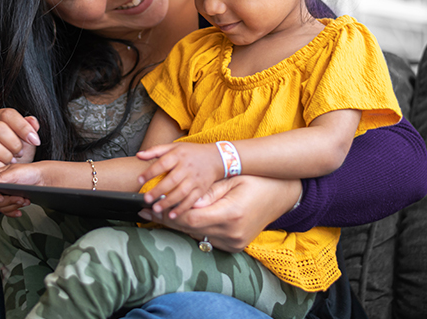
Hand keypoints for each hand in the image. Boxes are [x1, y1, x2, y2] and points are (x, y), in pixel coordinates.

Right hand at [0, 108, 39, 212]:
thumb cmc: (11, 155)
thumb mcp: (23, 141)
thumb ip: (28, 129)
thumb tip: (32, 121)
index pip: (7, 114)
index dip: (23, 127)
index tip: (35, 140)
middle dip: (14, 143)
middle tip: (20, 153)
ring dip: (5, 154)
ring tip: (12, 161)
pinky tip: (3, 168)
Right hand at [0, 161, 49, 216]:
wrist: (42, 179)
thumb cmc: (29, 172)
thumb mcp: (15, 173)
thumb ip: (0, 178)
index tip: (1, 198)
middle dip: (9, 201)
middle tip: (20, 198)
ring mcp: (5, 195)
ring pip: (2, 208)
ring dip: (14, 206)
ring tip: (24, 200)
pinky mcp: (11, 202)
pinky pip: (7, 212)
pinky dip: (14, 212)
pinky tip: (20, 211)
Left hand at [136, 142, 221, 217]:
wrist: (215, 158)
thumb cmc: (191, 152)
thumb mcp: (173, 146)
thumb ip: (155, 150)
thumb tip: (139, 155)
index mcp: (178, 155)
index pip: (162, 163)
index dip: (150, 172)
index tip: (139, 179)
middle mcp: (186, 168)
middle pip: (171, 180)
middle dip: (158, 191)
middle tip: (147, 199)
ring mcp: (194, 179)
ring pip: (181, 192)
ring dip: (168, 202)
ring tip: (156, 209)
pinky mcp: (201, 189)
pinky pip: (191, 200)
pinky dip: (181, 209)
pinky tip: (172, 215)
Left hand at [139, 175, 301, 252]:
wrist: (282, 197)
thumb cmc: (257, 183)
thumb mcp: (232, 181)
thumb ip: (208, 192)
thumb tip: (185, 200)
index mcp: (231, 215)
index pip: (190, 219)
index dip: (167, 214)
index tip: (150, 206)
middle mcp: (232, 234)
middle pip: (189, 230)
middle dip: (165, 219)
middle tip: (143, 211)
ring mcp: (234, 243)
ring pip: (195, 236)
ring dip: (175, 225)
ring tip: (152, 214)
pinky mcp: (234, 246)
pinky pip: (205, 238)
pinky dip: (190, 229)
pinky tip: (174, 220)